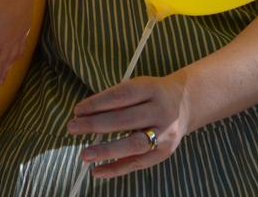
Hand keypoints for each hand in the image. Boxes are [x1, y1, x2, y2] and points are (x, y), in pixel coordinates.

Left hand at [67, 76, 189, 178]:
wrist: (185, 104)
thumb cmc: (151, 95)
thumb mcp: (138, 86)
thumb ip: (115, 100)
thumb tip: (84, 116)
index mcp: (151, 89)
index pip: (121, 96)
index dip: (97, 103)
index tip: (77, 110)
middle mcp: (160, 111)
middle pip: (126, 120)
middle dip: (96, 125)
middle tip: (72, 128)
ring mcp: (164, 134)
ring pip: (133, 144)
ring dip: (106, 151)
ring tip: (84, 154)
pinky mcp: (164, 152)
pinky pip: (138, 163)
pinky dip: (116, 169)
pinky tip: (97, 171)